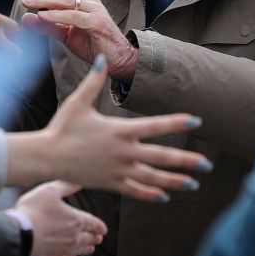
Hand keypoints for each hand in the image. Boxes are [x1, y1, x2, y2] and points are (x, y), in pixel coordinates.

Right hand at [7, 55, 211, 201]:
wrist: (47, 156)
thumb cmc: (62, 127)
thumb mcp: (78, 102)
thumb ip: (93, 81)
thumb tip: (102, 58)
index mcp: (119, 130)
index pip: (155, 126)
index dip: (177, 122)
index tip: (197, 121)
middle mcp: (123, 152)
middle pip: (161, 156)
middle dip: (186, 160)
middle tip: (207, 163)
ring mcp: (117, 169)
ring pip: (152, 177)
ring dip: (175, 181)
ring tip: (194, 184)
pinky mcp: (110, 183)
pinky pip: (134, 190)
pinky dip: (150, 194)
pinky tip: (164, 197)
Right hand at [11, 181, 106, 255]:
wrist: (18, 237)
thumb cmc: (32, 213)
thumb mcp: (49, 192)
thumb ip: (66, 186)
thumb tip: (80, 182)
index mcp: (76, 220)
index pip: (93, 224)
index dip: (99, 226)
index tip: (103, 229)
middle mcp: (74, 237)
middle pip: (89, 238)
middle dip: (95, 237)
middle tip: (98, 238)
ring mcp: (64, 250)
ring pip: (80, 250)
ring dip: (87, 248)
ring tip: (90, 248)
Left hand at [16, 0, 138, 81]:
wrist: (118, 60)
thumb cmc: (93, 44)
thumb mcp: (65, 34)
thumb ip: (47, 25)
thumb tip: (25, 18)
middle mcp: (89, 1)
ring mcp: (95, 11)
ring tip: (26, 2)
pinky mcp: (97, 24)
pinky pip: (75, 17)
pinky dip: (57, 15)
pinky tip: (42, 16)